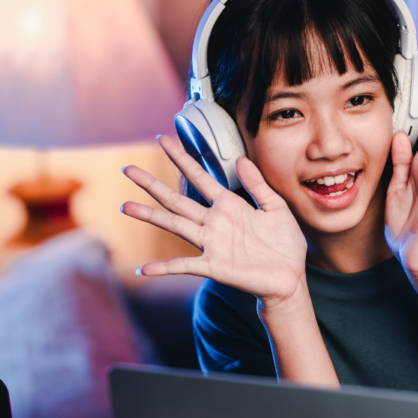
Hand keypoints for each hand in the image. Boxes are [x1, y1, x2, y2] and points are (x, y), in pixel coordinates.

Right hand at [121, 135, 308, 306]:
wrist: (290, 278)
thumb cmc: (284, 244)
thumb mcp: (276, 207)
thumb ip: (257, 184)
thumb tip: (240, 159)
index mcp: (229, 205)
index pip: (199, 177)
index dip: (181, 158)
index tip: (163, 140)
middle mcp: (214, 223)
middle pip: (176, 199)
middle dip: (152, 184)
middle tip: (128, 169)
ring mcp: (211, 244)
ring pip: (174, 225)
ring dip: (149, 216)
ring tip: (126, 207)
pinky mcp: (214, 266)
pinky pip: (184, 266)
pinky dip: (164, 268)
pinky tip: (145, 269)